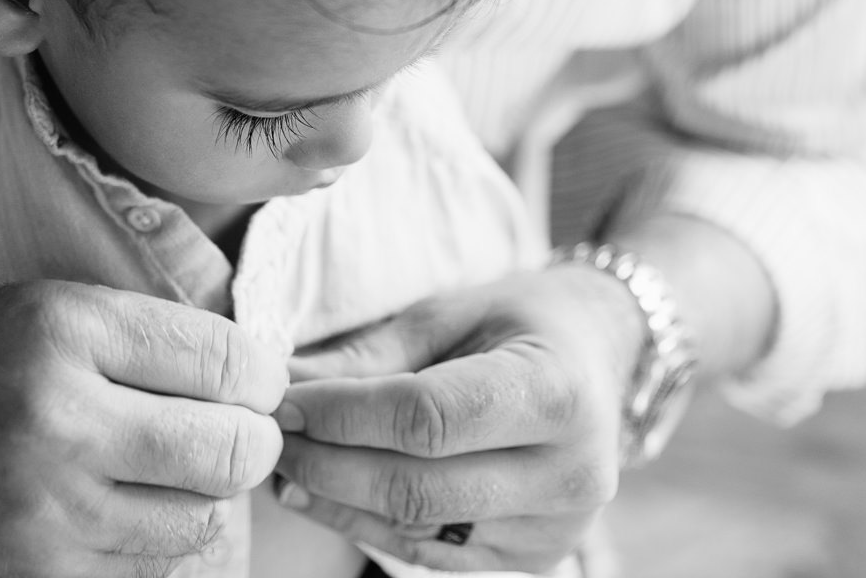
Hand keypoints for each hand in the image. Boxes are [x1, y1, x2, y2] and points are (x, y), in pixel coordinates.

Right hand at [0, 281, 287, 577]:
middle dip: (251, 441)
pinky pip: (148, 567)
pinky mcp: (32, 575)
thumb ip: (155, 337)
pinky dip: (155, 539)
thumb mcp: (54, 309)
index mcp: (66, 331)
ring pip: (200, 521)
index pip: (226, 360)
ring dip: (203, 496)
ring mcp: (44, 510)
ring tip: (169, 467)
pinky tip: (124, 504)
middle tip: (233, 431)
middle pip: (231, 451)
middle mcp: (57, 420)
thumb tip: (261, 378)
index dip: (260, 376)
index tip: (253, 383)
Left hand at [270, 268, 642, 573]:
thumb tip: (282, 384)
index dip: (344, 416)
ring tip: (284, 468)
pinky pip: (433, 553)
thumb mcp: (448, 313)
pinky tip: (322, 496)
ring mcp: (559, 528)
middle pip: (418, 486)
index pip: (427, 418)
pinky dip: (368, 527)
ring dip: (336, 503)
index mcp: (556, 391)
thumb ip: (368, 357)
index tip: (282, 402)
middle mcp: (571, 472)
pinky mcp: (537, 559)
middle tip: (268, 439)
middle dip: (327, 464)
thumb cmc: (519, 322)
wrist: (597, 357)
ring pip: (418, 529)